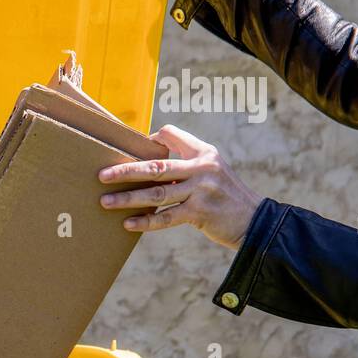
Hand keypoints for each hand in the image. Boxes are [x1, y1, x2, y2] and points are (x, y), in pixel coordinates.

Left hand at [98, 125, 260, 249]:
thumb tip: (148, 157)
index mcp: (203, 152)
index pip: (171, 134)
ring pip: (157, 194)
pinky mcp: (200, 213)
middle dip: (126, 171)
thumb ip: (186, 161)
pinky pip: (166, 217)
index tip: (127, 148)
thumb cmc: (224, 195)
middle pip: (156, 166)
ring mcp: (201, 191)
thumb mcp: (212, 169)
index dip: (149, 140)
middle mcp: (202, 168)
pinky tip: (128, 223)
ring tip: (105, 201)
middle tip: (102, 175)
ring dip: (128, 198)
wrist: (255, 220)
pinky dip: (146, 221)